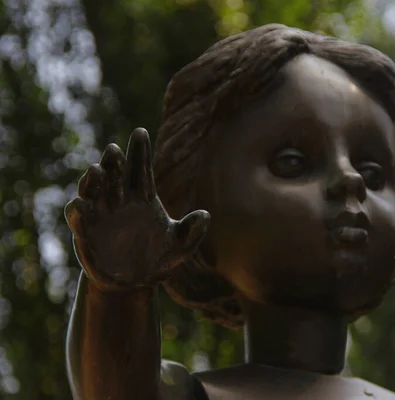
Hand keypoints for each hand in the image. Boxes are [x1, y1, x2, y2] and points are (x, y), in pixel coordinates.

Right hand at [64, 128, 209, 290]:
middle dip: (114, 162)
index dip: (140, 151)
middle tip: (114, 150)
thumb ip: (192, 232)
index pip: (141, 169)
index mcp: (144, 198)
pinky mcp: (85, 233)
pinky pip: (78, 219)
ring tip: (97, 171)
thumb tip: (205, 215)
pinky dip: (78, 211)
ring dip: (92, 180)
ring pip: (92, 190)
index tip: (140, 132)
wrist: (135, 283)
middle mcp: (120, 201)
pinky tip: (82, 206)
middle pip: (115, 175)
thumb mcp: (180, 248)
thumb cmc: (158, 259)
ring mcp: (101, 215)